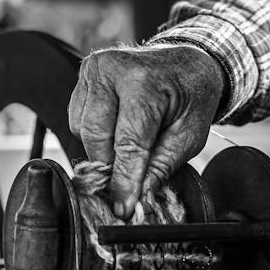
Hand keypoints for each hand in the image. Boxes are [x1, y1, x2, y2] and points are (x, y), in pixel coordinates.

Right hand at [68, 45, 222, 217]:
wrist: (187, 61)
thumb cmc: (192, 97)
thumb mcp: (190, 136)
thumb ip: (162, 166)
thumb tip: (136, 197)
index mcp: (145, 82)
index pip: (128, 143)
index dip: (124, 180)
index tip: (122, 208)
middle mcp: (112, 69)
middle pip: (96, 137)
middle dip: (110, 167)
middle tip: (126, 183)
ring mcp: (94, 68)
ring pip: (82, 130)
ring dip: (103, 149)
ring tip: (132, 145)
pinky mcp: (84, 73)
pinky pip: (77, 119)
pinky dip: (95, 133)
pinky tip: (118, 127)